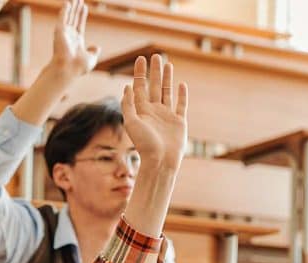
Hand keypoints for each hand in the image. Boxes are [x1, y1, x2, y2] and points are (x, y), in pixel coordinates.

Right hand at [50, 0, 99, 77]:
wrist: (68, 69)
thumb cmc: (78, 67)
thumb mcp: (91, 59)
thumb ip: (94, 52)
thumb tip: (97, 47)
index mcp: (77, 41)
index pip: (79, 25)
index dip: (82, 15)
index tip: (84, 7)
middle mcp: (69, 36)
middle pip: (73, 18)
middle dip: (76, 8)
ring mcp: (64, 33)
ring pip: (68, 16)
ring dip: (71, 7)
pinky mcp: (59, 32)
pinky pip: (62, 18)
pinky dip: (65, 11)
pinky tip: (67, 3)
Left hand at [120, 54, 187, 170]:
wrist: (160, 161)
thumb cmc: (144, 144)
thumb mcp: (131, 123)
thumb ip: (129, 105)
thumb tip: (126, 87)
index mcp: (141, 111)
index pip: (140, 87)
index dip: (140, 73)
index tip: (141, 58)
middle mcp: (154, 111)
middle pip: (154, 86)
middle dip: (154, 71)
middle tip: (155, 56)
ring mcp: (167, 116)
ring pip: (167, 92)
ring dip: (167, 78)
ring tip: (167, 64)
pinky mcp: (179, 122)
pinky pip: (181, 105)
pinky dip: (181, 95)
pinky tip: (181, 84)